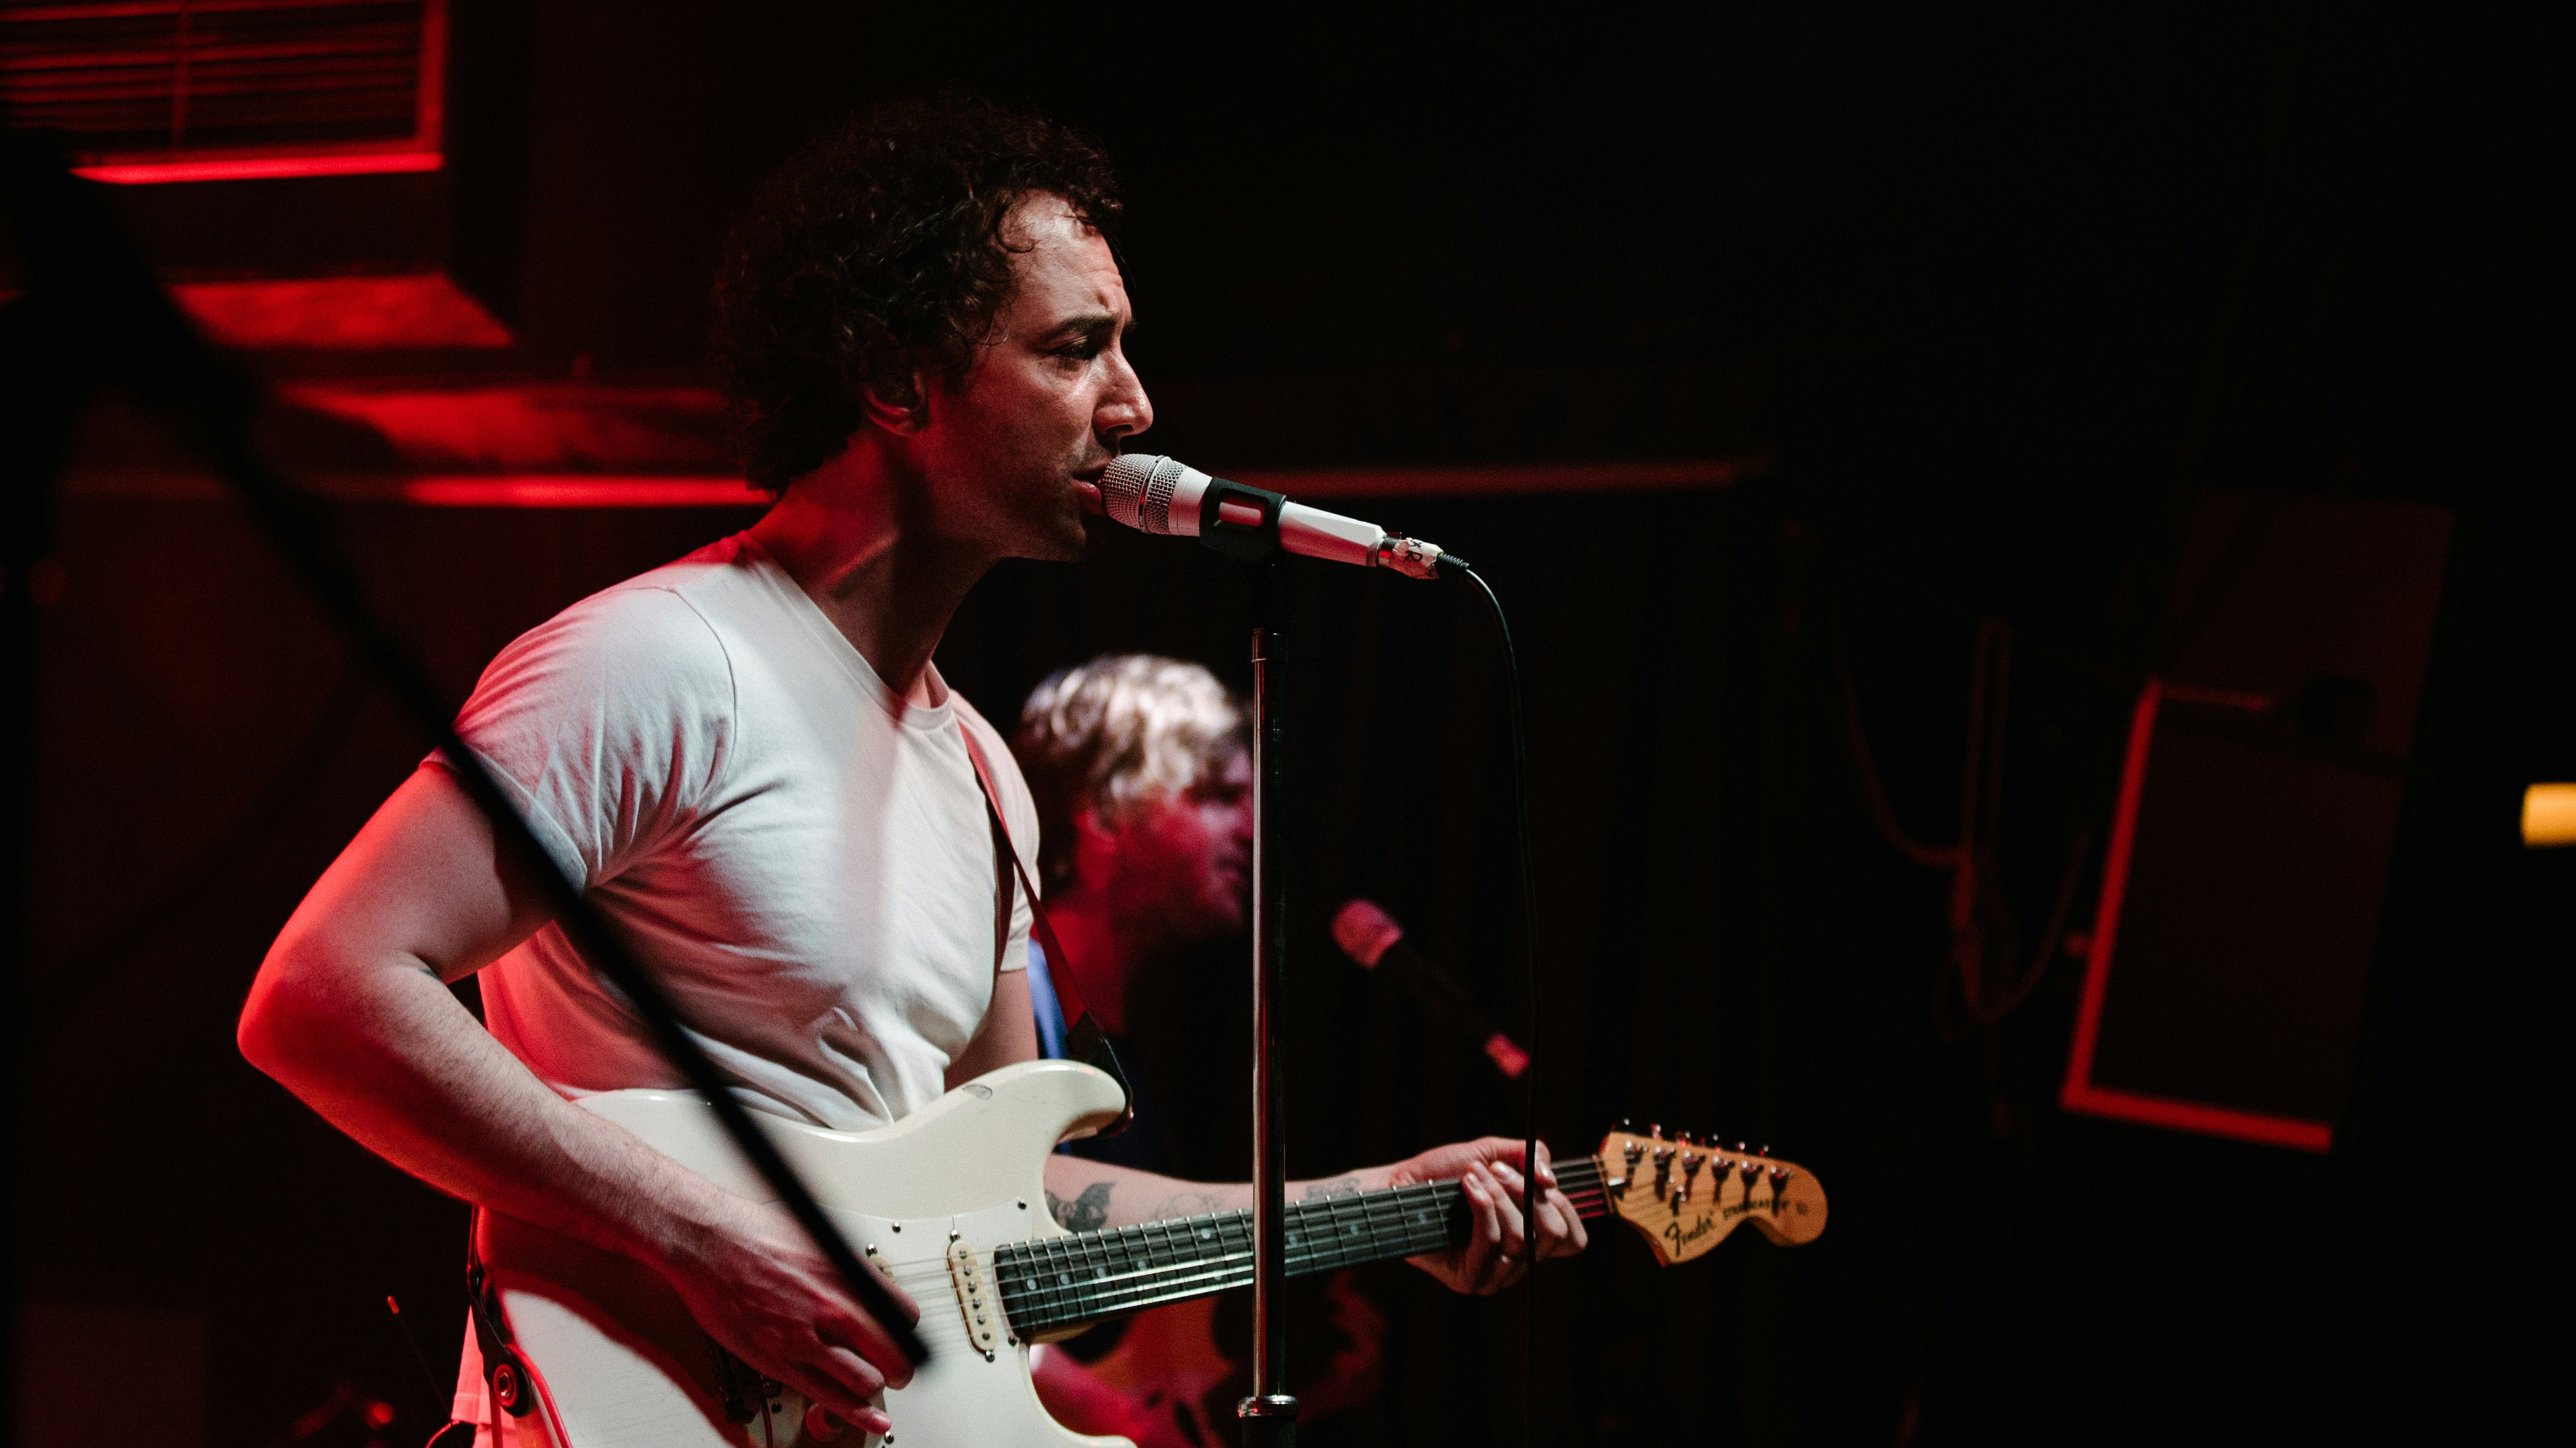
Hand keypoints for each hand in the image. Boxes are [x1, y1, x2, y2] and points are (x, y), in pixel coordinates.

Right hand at [652, 1198, 920, 1438]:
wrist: (707, 1243)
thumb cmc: (752, 1232)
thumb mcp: (817, 1237)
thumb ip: (845, 1268)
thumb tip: (863, 1283)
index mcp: (846, 1274)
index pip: (904, 1313)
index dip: (908, 1330)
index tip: (905, 1337)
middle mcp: (833, 1307)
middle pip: (893, 1352)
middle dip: (901, 1366)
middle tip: (898, 1371)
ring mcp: (806, 1338)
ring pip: (867, 1380)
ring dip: (875, 1386)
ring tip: (874, 1386)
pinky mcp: (780, 1361)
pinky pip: (829, 1396)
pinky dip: (857, 1413)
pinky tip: (871, 1420)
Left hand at [1379, 1137, 1587, 1293]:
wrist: (1401, 1184)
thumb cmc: (1446, 1171)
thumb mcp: (1494, 1153)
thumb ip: (1531, 1157)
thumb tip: (1551, 1182)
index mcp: (1532, 1238)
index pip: (1573, 1240)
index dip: (1566, 1208)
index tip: (1541, 1180)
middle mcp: (1518, 1263)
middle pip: (1552, 1235)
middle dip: (1527, 1193)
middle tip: (1496, 1169)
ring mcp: (1494, 1275)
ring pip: (1522, 1238)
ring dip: (1498, 1195)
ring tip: (1473, 1176)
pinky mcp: (1469, 1280)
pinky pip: (1492, 1243)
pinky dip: (1482, 1207)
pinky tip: (1467, 1188)